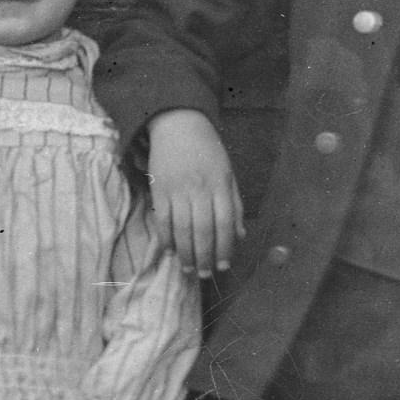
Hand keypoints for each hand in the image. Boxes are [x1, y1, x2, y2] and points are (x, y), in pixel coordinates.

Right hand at [146, 110, 246, 277]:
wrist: (179, 124)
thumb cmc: (208, 151)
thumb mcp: (228, 174)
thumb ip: (234, 205)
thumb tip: (239, 236)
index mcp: (221, 185)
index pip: (225, 223)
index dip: (225, 248)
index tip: (224, 265)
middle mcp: (200, 189)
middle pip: (203, 230)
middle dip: (205, 256)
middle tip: (206, 275)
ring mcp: (178, 190)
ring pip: (182, 228)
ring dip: (186, 253)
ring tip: (189, 269)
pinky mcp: (159, 189)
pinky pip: (162, 219)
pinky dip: (166, 238)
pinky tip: (170, 251)